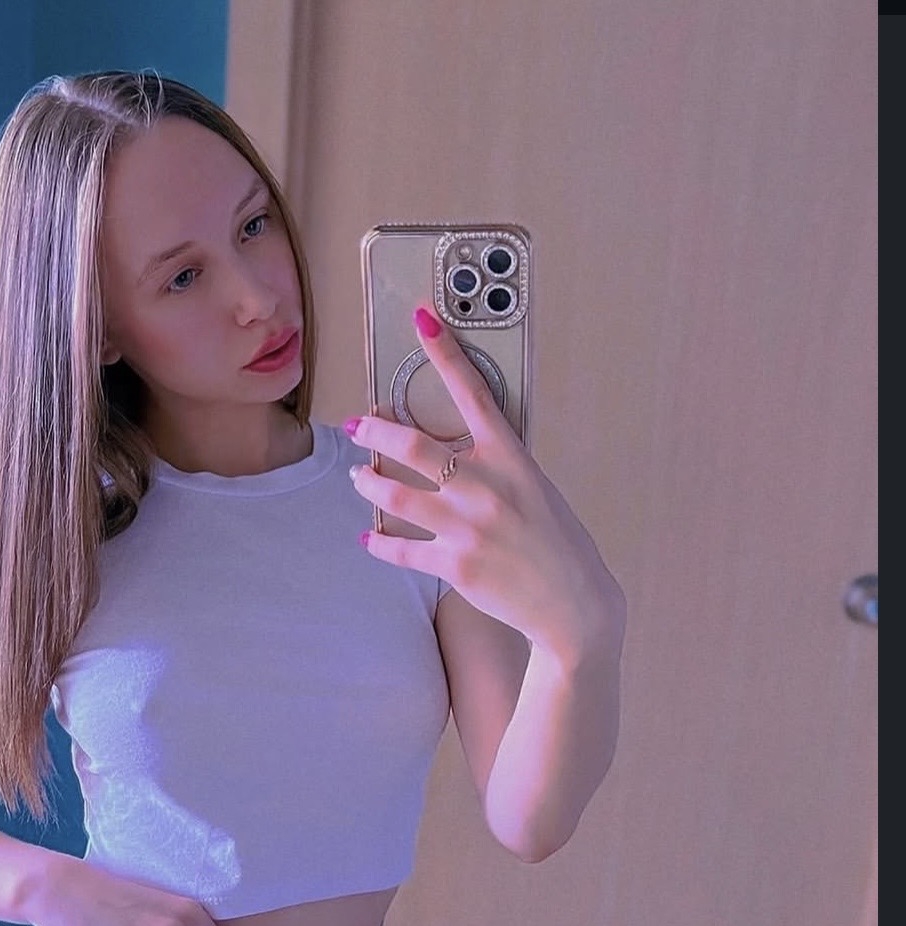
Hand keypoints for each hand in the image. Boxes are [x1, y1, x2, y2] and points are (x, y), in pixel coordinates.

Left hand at [349, 304, 623, 669]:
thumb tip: (455, 450)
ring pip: (395, 495)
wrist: (572, 603)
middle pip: (413, 446)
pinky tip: (369, 537)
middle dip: (375, 430)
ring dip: (368, 482)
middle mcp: (486, 487)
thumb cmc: (555, 542)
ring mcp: (468, 527)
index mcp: (511, 458)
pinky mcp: (455, 565)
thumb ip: (497, 466)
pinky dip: (379, 542)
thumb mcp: (535, 488)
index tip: (421, 322)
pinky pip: (401, 549)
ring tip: (358, 477)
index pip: (474, 393)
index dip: (445, 354)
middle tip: (356, 424)